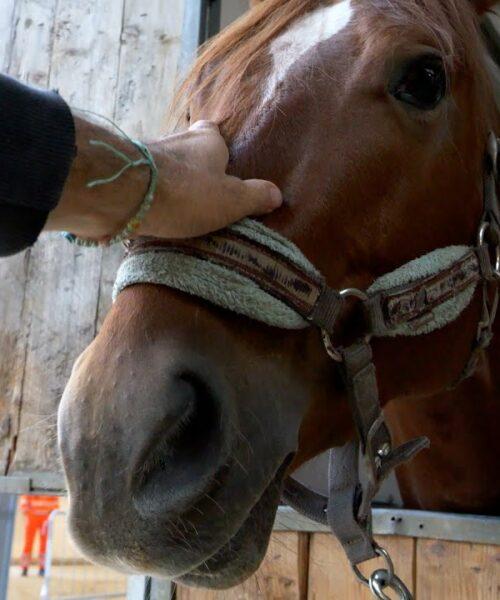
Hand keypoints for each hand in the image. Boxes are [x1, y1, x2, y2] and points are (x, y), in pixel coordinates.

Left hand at [45, 116, 281, 241]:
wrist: (128, 194)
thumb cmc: (188, 193)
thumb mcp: (232, 200)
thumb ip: (254, 196)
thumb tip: (276, 194)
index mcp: (205, 141)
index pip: (212, 132)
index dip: (217, 144)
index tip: (221, 161)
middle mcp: (175, 140)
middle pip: (186, 151)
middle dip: (192, 168)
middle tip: (201, 193)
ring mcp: (145, 154)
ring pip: (162, 166)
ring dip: (168, 183)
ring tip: (177, 208)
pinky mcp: (123, 173)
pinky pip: (141, 182)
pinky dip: (148, 194)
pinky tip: (152, 213)